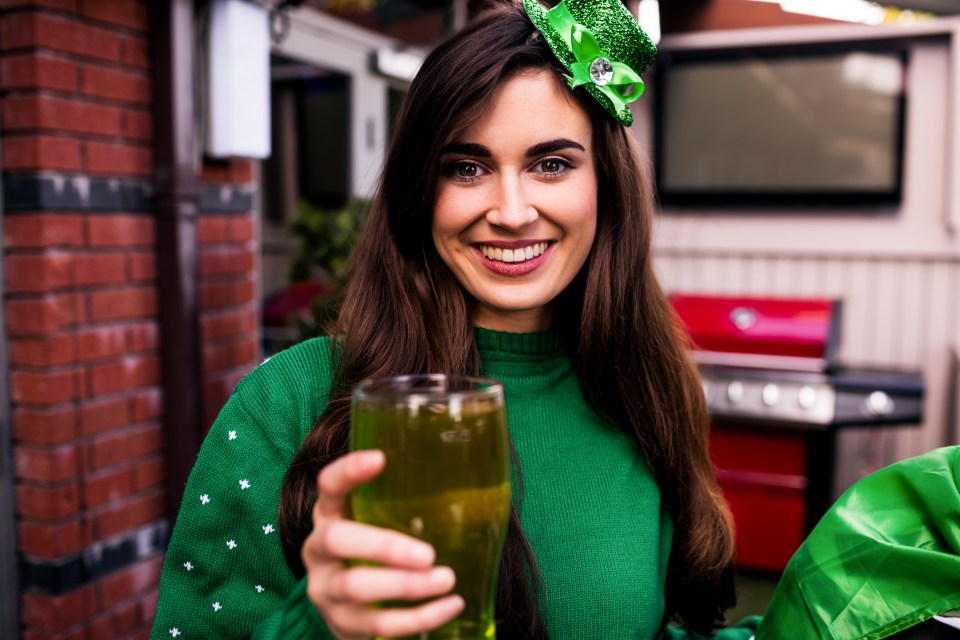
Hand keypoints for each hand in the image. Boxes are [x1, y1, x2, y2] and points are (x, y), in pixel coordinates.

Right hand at [302, 449, 464, 639]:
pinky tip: (452, 605)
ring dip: (406, 586)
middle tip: (428, 554)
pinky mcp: (341, 625)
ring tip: (446, 579)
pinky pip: (379, 625)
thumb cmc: (377, 551)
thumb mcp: (380, 522)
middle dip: (383, 546)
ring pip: (355, 587)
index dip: (348, 471)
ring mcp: (325, 589)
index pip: (329, 485)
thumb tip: (478, 485)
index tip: (380, 458)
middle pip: (336, 540)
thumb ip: (406, 506)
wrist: (352, 609)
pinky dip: (419, 618)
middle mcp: (317, 549)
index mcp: (330, 513)